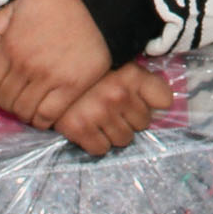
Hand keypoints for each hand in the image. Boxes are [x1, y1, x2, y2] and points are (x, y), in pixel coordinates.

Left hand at [0, 0, 112, 128]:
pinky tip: (43, 113)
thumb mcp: (19, 6)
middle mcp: (25, 66)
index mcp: (10, 46)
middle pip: (4, 100)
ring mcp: (48, 79)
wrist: (98, 13)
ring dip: (24, 112)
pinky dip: (41, 121)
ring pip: (23, 112)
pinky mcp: (69, 89)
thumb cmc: (57, 8)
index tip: (2, 84)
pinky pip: (46, 117)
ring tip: (31, 104)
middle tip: (18, 95)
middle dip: (7, 100)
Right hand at [50, 64, 173, 156]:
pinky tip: (91, 130)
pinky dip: (98, 143)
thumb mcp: (119, 64)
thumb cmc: (87, 70)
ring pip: (124, 139)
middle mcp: (118, 95)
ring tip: (102, 119)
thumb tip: (163, 104)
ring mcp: (99, 113)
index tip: (142, 101)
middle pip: (143, 123)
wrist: (48, 72)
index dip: (154, 103)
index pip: (164, 100)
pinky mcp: (79, 129)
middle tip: (115, 110)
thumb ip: (143, 81)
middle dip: (131, 119)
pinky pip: (101, 149)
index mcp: (130, 75)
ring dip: (115, 133)